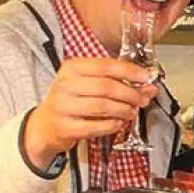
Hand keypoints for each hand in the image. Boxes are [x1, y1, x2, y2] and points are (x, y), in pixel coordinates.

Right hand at [25, 58, 157, 167]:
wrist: (46, 124)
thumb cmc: (72, 100)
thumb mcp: (89, 83)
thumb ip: (117, 82)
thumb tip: (147, 86)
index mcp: (72, 68)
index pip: (105, 66)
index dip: (128, 71)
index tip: (145, 77)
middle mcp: (65, 85)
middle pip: (106, 87)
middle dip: (130, 94)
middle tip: (142, 99)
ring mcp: (63, 106)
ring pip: (102, 106)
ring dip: (123, 110)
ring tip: (131, 111)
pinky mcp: (65, 127)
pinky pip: (96, 126)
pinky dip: (113, 125)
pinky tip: (118, 122)